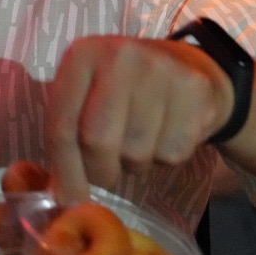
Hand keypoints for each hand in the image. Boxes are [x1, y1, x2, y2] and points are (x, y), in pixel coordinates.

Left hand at [46, 35, 232, 203]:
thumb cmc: (124, 90)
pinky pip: (171, 153)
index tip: (68, 199)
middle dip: (99, 171)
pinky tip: (165, 135)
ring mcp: (160, 70)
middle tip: (106, 175)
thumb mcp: (88, 96)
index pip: (62, 124)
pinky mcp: (194, 90)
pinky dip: (164, 159)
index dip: (64, 169)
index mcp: (82, 55)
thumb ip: (68, 136)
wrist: (187, 67)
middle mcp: (119, 56)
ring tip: (138, 142)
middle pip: (98, 141)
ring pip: (136, 152)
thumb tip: (61, 197)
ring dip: (134, 164)